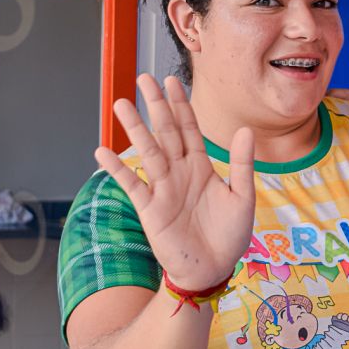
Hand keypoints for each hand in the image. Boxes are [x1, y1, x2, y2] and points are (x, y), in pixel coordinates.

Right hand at [95, 74, 254, 291]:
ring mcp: (162, 188)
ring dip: (134, 129)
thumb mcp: (243, 197)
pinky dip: (118, 169)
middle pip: (165, 132)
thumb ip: (242, 164)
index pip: (189, 128)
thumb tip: (246, 130)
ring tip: (121, 104)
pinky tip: (103, 152)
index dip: (181, 105)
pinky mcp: (150, 209)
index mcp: (202, 167)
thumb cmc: (230, 235)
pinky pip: (131, 185)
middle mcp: (179, 172)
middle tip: (144, 79)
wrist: (214, 270)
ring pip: (147, 152)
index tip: (173, 81)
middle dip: (156, 106)